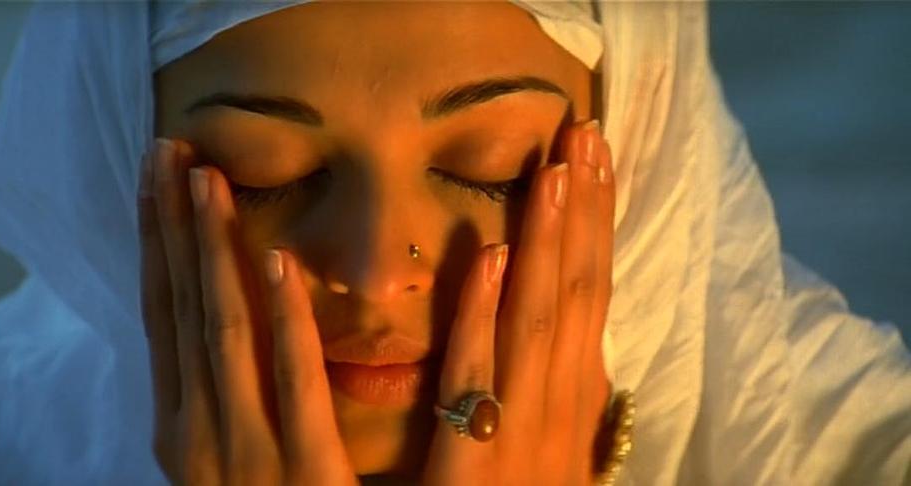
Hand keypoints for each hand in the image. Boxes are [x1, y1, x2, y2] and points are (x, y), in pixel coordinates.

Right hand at [137, 139, 357, 484]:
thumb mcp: (225, 458)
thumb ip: (223, 397)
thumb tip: (219, 323)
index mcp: (180, 427)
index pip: (162, 316)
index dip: (156, 242)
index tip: (156, 176)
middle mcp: (197, 433)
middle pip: (180, 311)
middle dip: (171, 228)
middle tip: (169, 150)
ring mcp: (243, 453)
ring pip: (223, 333)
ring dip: (211, 251)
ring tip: (207, 179)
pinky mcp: (302, 475)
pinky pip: (291, 383)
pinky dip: (284, 319)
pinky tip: (280, 260)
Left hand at [423, 121, 613, 484]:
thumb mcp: (545, 455)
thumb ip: (552, 401)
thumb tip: (570, 343)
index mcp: (570, 409)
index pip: (588, 302)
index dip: (593, 230)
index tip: (592, 162)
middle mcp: (560, 416)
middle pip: (576, 299)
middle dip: (585, 215)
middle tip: (585, 134)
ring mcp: (524, 441)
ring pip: (542, 326)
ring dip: (553, 243)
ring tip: (558, 169)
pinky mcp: (476, 471)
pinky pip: (480, 383)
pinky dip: (488, 318)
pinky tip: (495, 257)